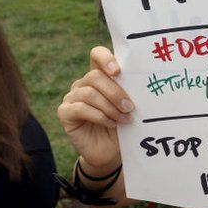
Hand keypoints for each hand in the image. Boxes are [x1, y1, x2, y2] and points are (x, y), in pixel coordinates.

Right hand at [57, 47, 133, 167]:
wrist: (110, 152)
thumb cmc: (122, 126)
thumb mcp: (127, 107)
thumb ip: (129, 93)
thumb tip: (142, 83)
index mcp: (100, 77)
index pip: (97, 55)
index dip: (105, 58)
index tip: (118, 71)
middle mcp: (83, 84)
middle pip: (95, 76)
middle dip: (115, 92)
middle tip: (130, 107)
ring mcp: (72, 97)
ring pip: (89, 93)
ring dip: (110, 107)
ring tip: (124, 118)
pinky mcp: (65, 113)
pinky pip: (81, 108)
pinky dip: (99, 116)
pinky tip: (111, 124)